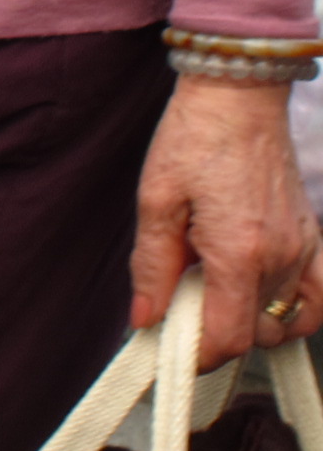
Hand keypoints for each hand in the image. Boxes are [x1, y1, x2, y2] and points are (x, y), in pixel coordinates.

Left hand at [129, 75, 321, 367]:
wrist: (238, 98)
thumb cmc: (192, 140)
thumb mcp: (156, 202)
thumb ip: (151, 267)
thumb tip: (145, 320)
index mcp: (238, 252)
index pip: (229, 337)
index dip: (197, 353)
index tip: (170, 343)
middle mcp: (281, 258)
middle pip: (256, 333)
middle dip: (215, 333)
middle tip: (181, 303)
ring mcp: (304, 249)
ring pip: (283, 320)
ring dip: (248, 320)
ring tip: (212, 290)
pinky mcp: (314, 238)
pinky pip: (319, 299)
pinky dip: (295, 312)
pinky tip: (261, 298)